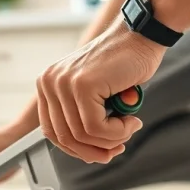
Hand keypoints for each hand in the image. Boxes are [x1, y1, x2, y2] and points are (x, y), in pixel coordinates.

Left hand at [37, 19, 165, 163]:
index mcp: (47, 84)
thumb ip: (83, 116)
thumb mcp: (94, 94)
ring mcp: (63, 82)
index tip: (101, 151)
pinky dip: (118, 132)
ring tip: (129, 127)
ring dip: (111, 140)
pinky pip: (96, 127)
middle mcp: (49, 82)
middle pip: (65, 137)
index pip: (53, 132)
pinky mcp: (82, 85)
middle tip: (118, 148)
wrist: (142, 35)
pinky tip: (132, 120)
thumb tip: (87, 154)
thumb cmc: (124, 64)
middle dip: (94, 151)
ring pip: (82, 135)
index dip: (78, 149)